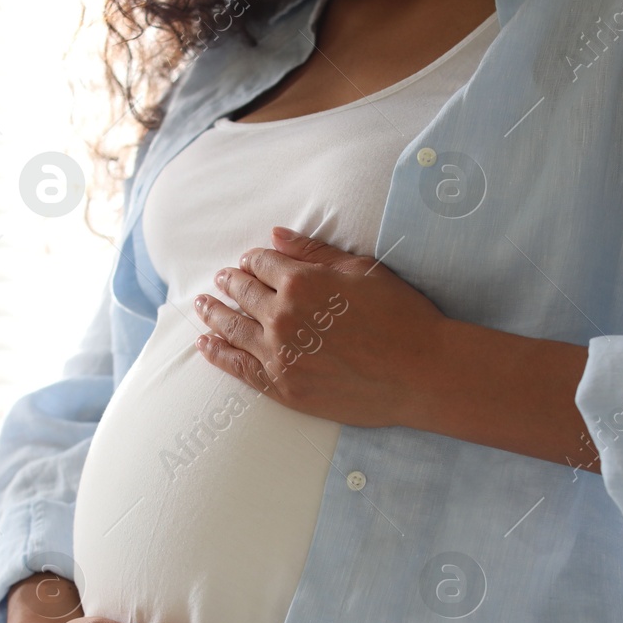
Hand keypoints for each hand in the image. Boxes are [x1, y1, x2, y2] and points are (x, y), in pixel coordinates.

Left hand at [193, 226, 447, 426]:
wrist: (420, 372)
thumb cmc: (400, 315)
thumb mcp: (362, 269)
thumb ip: (314, 252)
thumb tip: (276, 235)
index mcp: (302, 281)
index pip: (262, 263)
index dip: (253, 260)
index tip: (249, 262)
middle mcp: (282, 316)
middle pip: (242, 293)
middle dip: (229, 282)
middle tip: (220, 280)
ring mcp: (279, 354)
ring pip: (232, 328)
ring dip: (213, 313)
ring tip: (201, 305)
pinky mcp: (283, 387)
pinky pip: (238, 367)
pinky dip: (218, 354)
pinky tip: (205, 344)